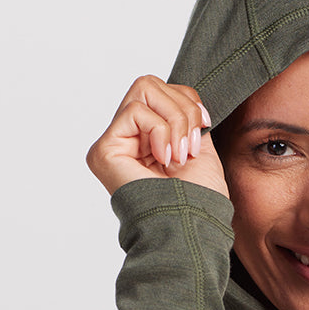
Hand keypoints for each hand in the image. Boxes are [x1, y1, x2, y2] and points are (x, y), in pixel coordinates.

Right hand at [86, 75, 228, 198]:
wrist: (192, 225)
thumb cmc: (199, 198)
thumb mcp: (200, 145)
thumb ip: (186, 117)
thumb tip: (185, 96)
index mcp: (149, 140)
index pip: (163, 91)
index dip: (189, 103)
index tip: (204, 128)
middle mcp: (128, 140)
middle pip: (151, 84)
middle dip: (182, 109)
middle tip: (189, 146)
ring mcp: (114, 144)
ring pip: (144, 89)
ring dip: (174, 120)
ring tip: (177, 155)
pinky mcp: (104, 150)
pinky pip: (135, 111)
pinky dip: (159, 131)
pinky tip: (163, 158)